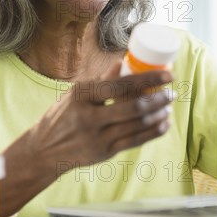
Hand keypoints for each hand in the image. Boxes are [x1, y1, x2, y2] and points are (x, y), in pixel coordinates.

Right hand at [28, 62, 175, 171]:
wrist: (43, 150)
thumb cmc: (64, 115)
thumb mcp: (75, 94)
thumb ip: (100, 82)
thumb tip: (123, 62)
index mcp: (82, 95)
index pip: (120, 84)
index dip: (148, 79)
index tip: (167, 74)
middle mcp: (88, 116)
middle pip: (133, 107)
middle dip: (158, 98)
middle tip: (172, 92)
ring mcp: (96, 137)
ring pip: (137, 125)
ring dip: (158, 114)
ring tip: (168, 106)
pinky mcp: (104, 153)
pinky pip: (135, 141)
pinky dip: (153, 132)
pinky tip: (164, 124)